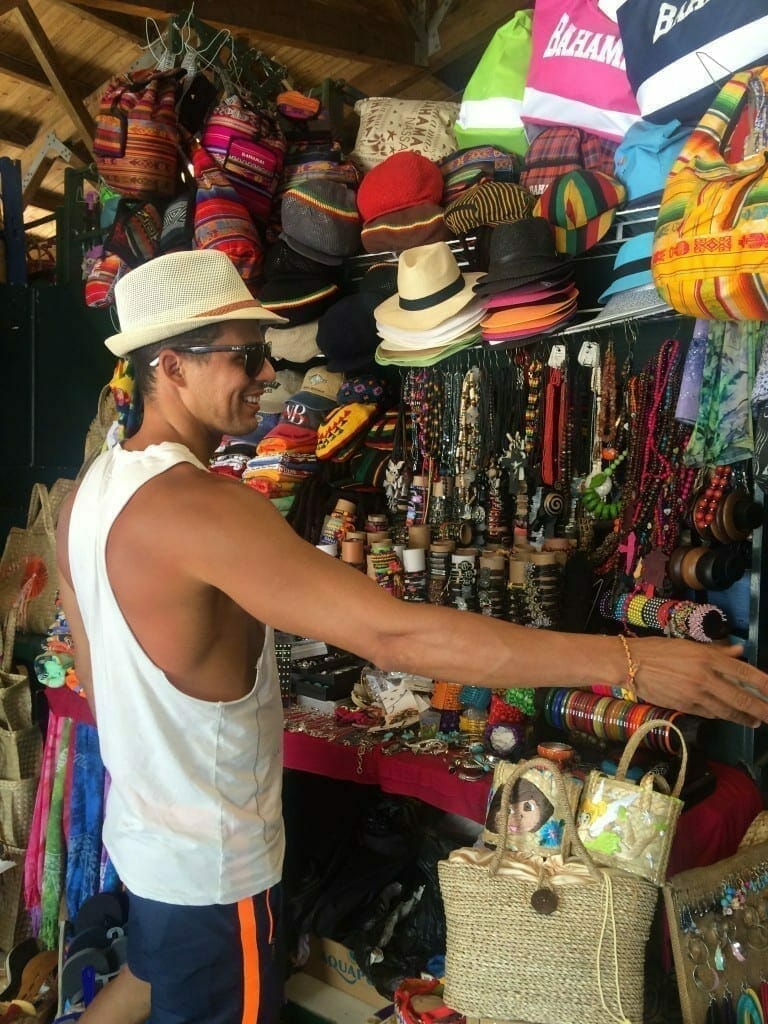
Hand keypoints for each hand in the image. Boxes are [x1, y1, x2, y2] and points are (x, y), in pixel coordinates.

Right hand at [631, 638, 767, 725]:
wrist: (630, 664)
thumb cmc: (659, 650)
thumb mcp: (690, 644)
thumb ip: (717, 651)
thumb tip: (738, 652)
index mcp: (708, 657)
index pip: (744, 672)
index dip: (764, 684)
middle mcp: (706, 677)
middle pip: (741, 698)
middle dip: (761, 710)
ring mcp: (696, 695)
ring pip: (727, 711)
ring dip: (744, 718)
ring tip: (755, 722)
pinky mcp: (685, 706)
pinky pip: (710, 713)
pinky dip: (722, 716)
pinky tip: (729, 717)